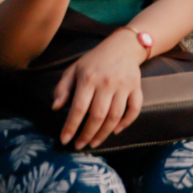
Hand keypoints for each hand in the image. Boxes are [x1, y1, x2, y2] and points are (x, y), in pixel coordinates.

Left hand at [54, 30, 145, 147]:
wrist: (123, 46)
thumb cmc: (94, 60)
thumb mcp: (73, 69)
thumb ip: (62, 88)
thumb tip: (55, 108)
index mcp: (88, 79)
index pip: (79, 108)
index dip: (71, 126)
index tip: (64, 140)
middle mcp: (107, 83)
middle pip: (98, 116)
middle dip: (87, 134)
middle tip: (80, 145)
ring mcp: (124, 86)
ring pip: (115, 116)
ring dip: (104, 133)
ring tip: (94, 142)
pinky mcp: (136, 88)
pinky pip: (134, 109)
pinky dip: (126, 122)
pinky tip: (116, 131)